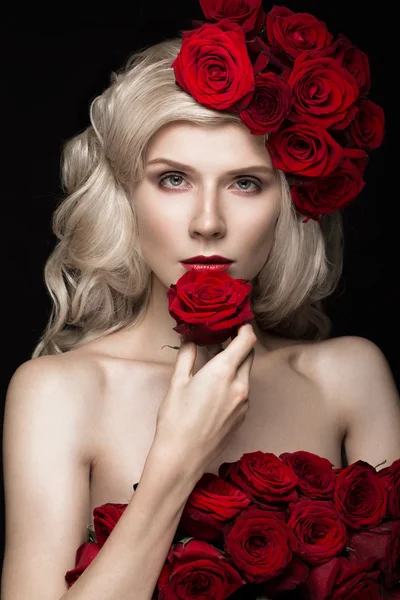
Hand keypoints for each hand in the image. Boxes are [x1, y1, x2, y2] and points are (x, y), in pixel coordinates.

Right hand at [152, 323, 256, 481]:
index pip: (247, 340)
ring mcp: (244, 402)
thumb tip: (190, 338)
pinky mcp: (243, 416)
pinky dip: (235, 383)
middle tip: (223, 339)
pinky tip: (217, 388)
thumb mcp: (177, 382)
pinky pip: (244, 391)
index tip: (237, 321)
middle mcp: (239, 385)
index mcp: (223, 372)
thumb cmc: (176, 419)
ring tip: (216, 364)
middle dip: (239, 344)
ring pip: (246, 374)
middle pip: (249, 355)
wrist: (183, 457)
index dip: (245, 327)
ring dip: (236, 365)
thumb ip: (187, 356)